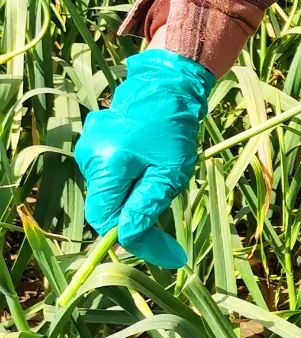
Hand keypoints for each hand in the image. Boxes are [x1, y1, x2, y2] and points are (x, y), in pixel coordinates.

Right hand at [74, 49, 214, 267]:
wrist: (168, 84)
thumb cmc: (175, 126)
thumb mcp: (171, 171)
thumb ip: (148, 206)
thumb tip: (131, 240)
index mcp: (106, 163)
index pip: (105, 219)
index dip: (133, 239)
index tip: (167, 254)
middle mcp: (90, 155)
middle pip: (108, 206)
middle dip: (137, 216)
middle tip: (170, 215)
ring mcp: (89, 147)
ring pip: (111, 191)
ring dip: (136, 196)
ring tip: (162, 173)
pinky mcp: (95, 142)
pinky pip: (111, 174)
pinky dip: (131, 180)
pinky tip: (150, 164)